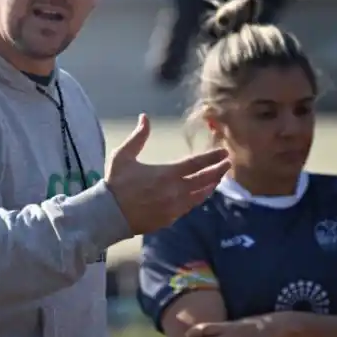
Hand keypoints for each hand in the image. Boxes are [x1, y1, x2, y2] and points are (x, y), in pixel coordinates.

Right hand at [105, 114, 229, 234]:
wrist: (109, 214)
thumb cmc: (116, 183)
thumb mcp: (124, 155)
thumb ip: (138, 136)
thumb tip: (145, 117)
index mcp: (166, 173)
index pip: (196, 163)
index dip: (212, 157)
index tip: (223, 152)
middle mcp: (175, 190)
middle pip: (204, 179)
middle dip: (218, 170)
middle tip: (227, 164)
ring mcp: (174, 207)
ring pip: (200, 195)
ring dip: (211, 185)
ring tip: (218, 178)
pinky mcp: (170, 218)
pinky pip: (190, 207)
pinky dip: (198, 198)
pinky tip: (201, 194)